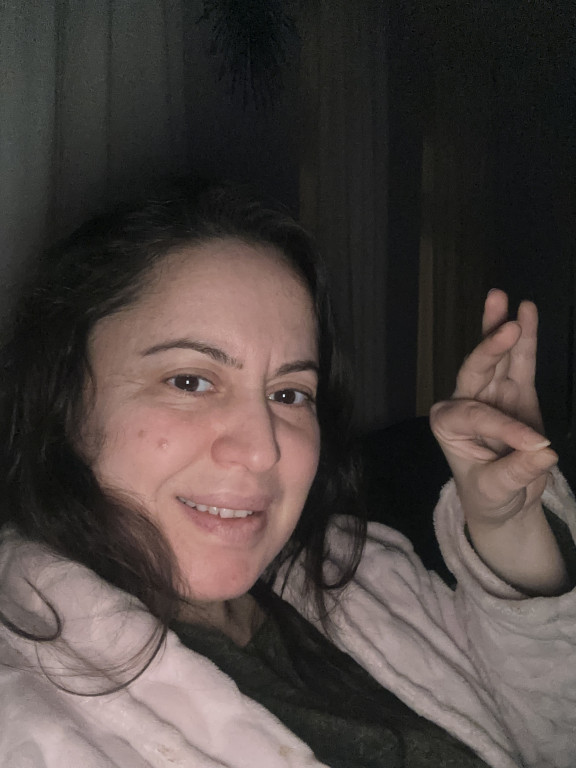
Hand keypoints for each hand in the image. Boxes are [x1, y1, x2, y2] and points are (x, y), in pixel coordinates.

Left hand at [430, 290, 566, 594]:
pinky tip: (525, 310)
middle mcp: (464, 401)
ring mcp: (490, 392)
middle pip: (475, 369)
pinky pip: (520, 361)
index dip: (509, 429)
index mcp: (448, 424)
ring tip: (501, 297)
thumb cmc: (489, 496)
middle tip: (505, 326)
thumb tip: (545, 453)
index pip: (479, 417)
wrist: (502, 501)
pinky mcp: (515, 391)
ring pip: (495, 357)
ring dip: (500, 328)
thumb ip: (517, 472)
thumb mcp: (497, 491)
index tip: (537, 445)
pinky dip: (524, 338)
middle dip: (489, 348)